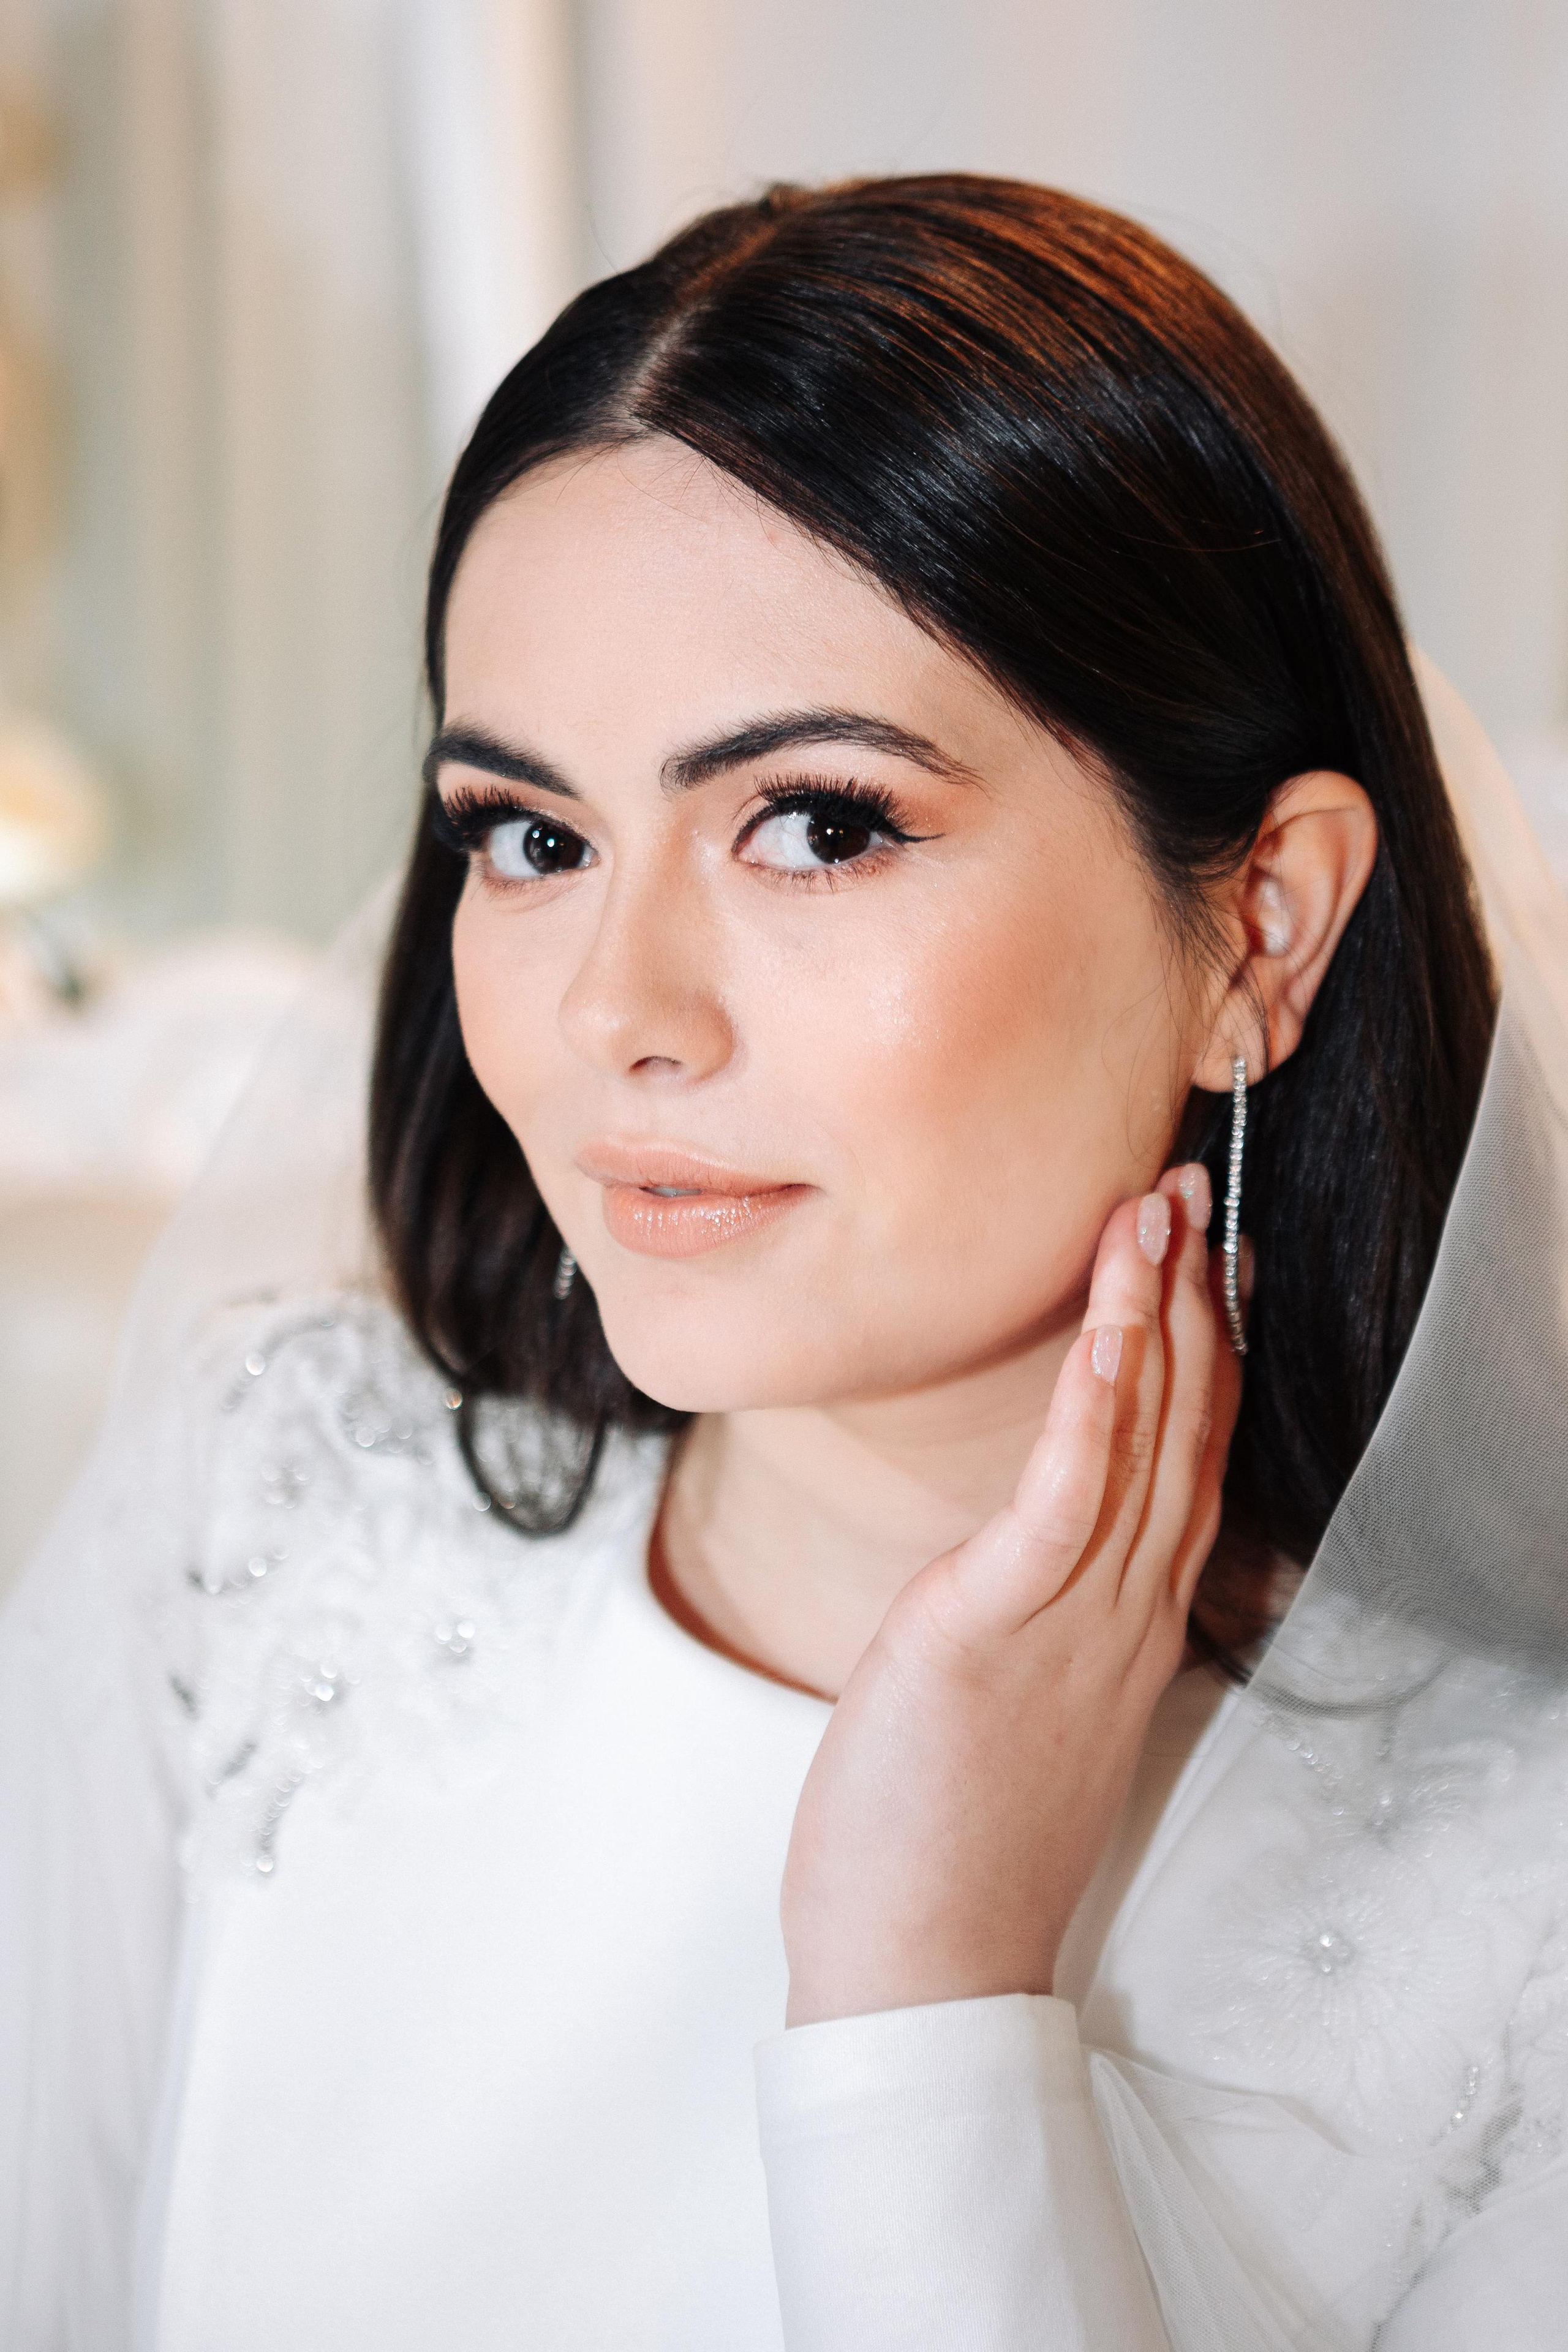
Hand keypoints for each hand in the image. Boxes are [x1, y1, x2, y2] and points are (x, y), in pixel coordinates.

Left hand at [780, 1163, 1240, 2026]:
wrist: (920, 1962)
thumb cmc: (946, 1834)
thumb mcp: (1015, 1705)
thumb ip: (1038, 1614)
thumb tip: (1023, 1546)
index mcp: (1125, 1625)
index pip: (1184, 1460)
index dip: (1198, 1347)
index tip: (1198, 1257)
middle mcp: (1122, 1611)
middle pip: (1183, 1429)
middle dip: (1191, 1298)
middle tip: (1187, 1187)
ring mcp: (1073, 1621)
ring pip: (1141, 1442)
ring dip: (1152, 1315)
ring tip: (1153, 1209)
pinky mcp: (998, 1627)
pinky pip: (1065, 1497)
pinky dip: (1095, 1405)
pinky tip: (1109, 1329)